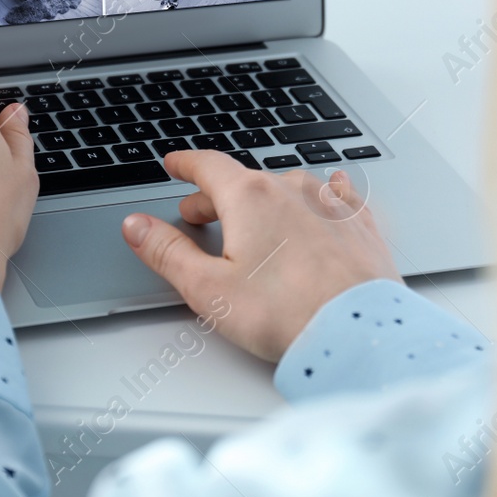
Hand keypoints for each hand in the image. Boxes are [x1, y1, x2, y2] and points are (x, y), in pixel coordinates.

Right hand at [122, 152, 397, 361]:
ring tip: (254, 218)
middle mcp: (292, 190)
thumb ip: (167, 252)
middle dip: (217, 195)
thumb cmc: (286, 314)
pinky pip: (337, 195)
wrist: (358, 332)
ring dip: (264, 199)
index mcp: (250, 198)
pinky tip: (329, 191)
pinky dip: (322, 194)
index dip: (186, 164)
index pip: (209, 166)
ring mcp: (329, 204)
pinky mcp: (359, 225)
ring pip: (288, 187)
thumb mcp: (208, 288)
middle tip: (199, 212)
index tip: (175, 164)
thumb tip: (137, 227)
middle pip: (244, 181)